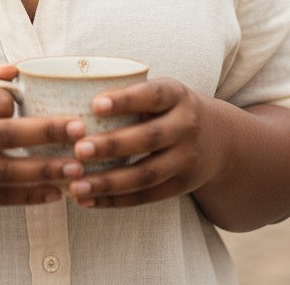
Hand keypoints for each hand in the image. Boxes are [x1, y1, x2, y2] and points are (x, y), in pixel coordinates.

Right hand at [0, 58, 84, 205]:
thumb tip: (16, 68)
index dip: (17, 101)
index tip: (31, 100)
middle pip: (3, 137)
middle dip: (46, 133)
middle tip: (79, 131)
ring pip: (3, 174)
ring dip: (44, 171)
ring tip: (76, 167)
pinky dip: (25, 198)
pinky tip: (51, 193)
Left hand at [67, 78, 221, 208]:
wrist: (219, 139)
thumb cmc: (168, 108)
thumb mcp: (160, 91)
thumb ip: (128, 91)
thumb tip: (70, 88)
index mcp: (176, 95)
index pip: (151, 95)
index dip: (125, 100)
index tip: (94, 104)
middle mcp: (186, 126)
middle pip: (148, 138)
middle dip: (112, 146)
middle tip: (78, 150)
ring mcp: (187, 159)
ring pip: (146, 175)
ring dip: (108, 182)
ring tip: (76, 185)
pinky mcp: (182, 186)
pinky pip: (147, 197)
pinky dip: (116, 200)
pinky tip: (88, 200)